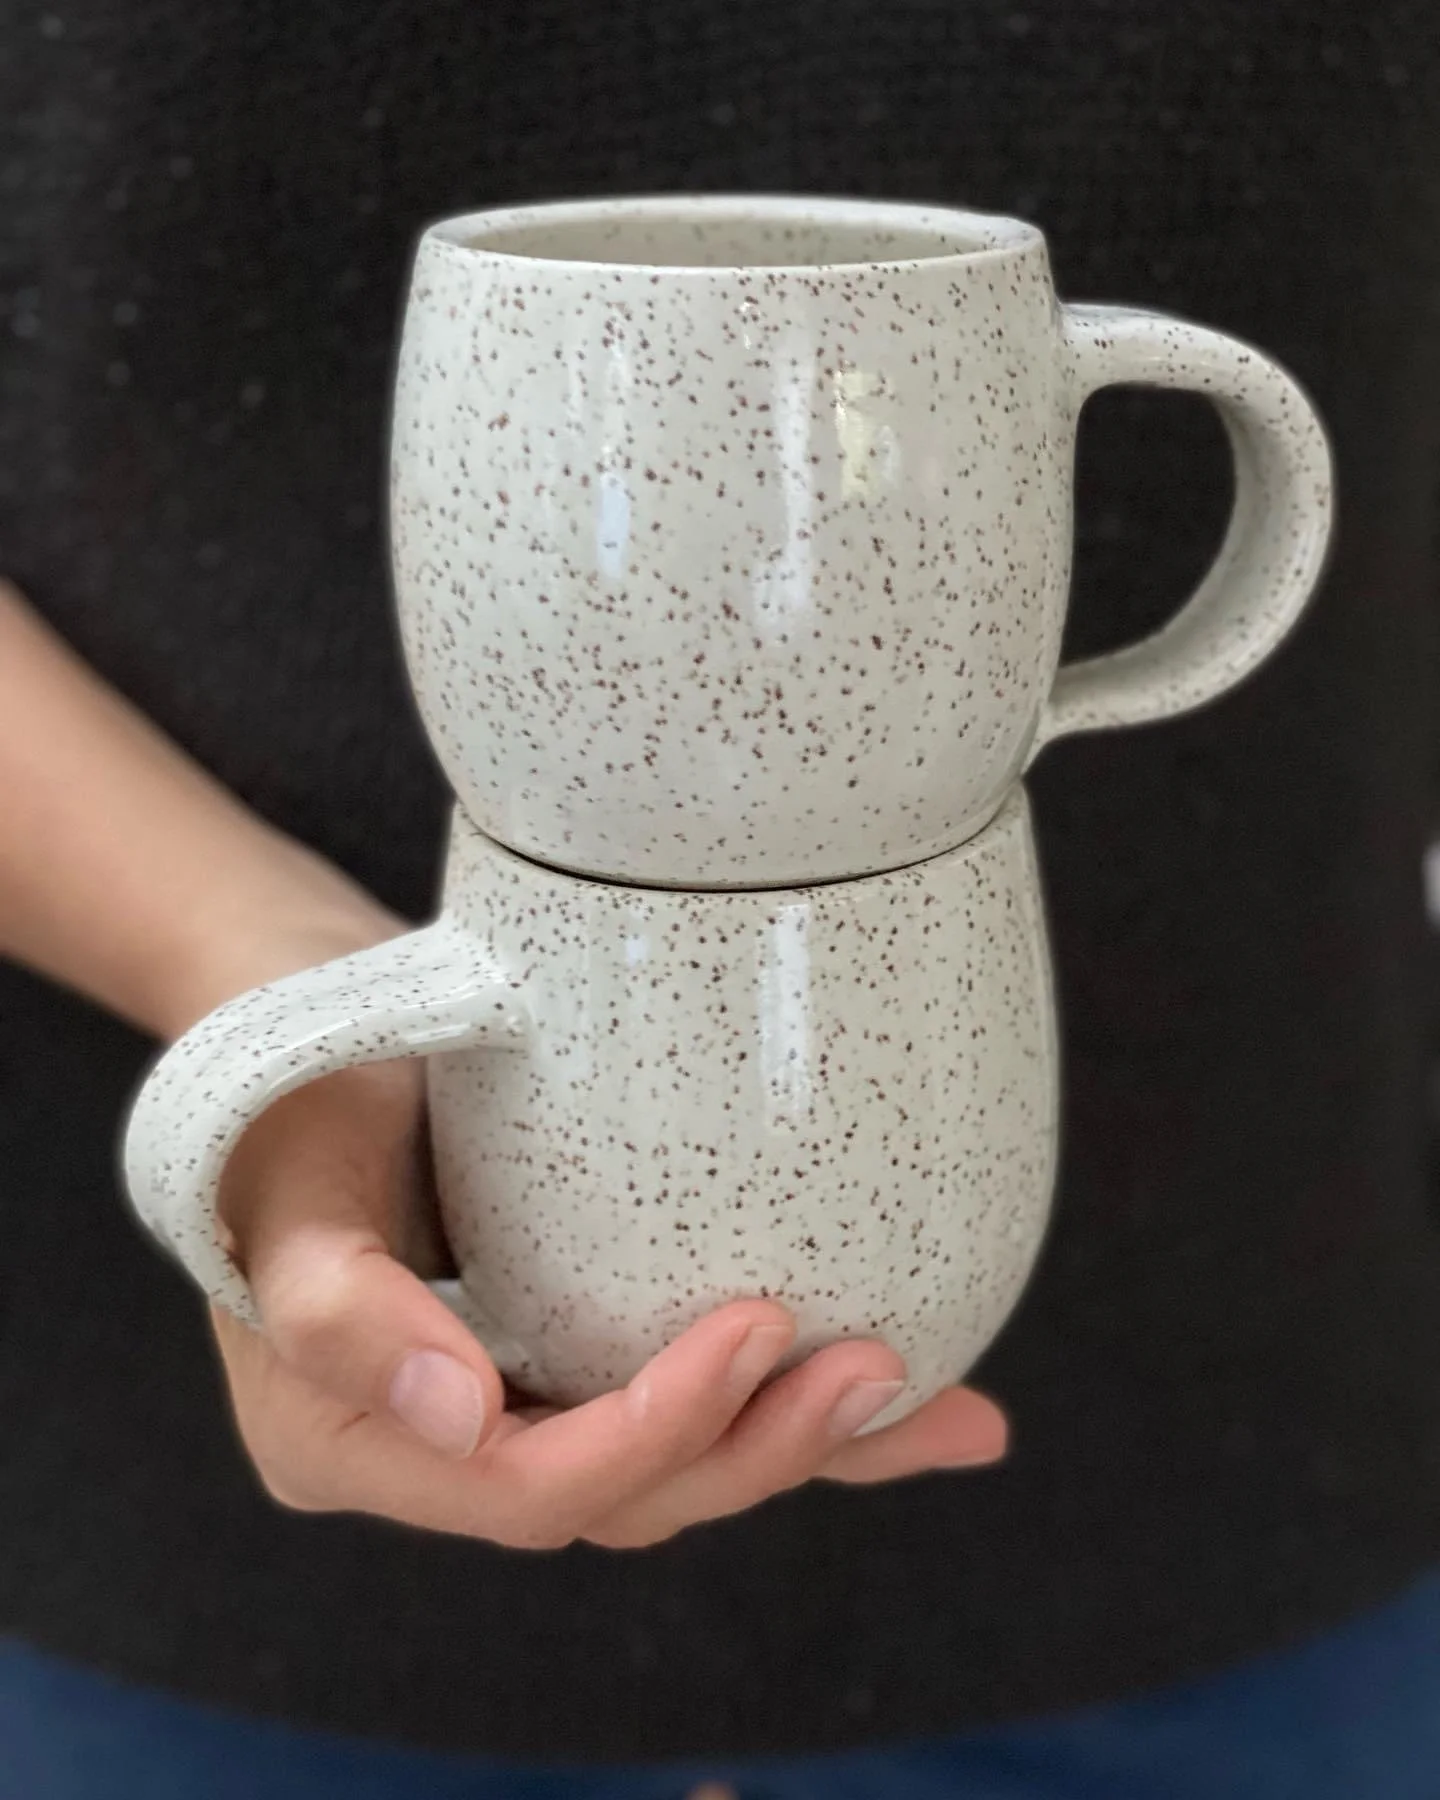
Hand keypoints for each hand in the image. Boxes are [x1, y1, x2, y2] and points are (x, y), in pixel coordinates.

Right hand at [214, 1046, 1007, 1549]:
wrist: (322, 1039)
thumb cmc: (289, 1102)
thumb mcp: (290, 1189)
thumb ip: (343, 1312)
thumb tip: (462, 1414)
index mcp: (354, 1445)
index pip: (524, 1488)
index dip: (649, 1432)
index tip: (754, 1329)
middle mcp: (446, 1448)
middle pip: (622, 1497)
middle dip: (756, 1450)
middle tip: (871, 1367)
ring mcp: (521, 1406)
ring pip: (674, 1468)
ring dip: (807, 1446)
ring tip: (939, 1406)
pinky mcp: (575, 1357)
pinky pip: (693, 1408)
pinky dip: (800, 1416)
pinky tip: (922, 1408)